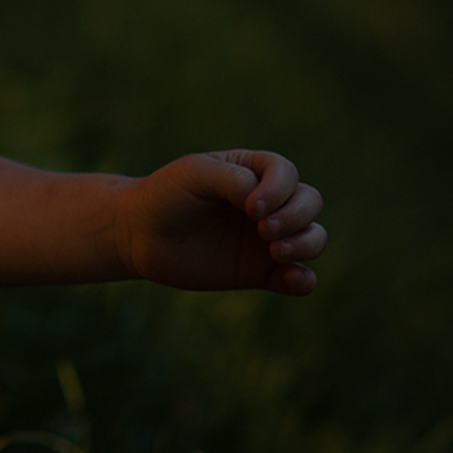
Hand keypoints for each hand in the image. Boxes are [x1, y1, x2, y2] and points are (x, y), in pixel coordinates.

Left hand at [118, 149, 325, 295]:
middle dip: (297, 216)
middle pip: (309, 201)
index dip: (279, 189)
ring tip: (274, 251)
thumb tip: (264, 202)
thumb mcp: (193, 174)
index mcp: (250, 171)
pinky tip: (293, 278)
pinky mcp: (261, 271)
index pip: (286, 172)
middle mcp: (265, 203)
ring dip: (306, 243)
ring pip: (313, 237)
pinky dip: (304, 280)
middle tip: (263, 230)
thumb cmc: (165, 194)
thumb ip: (231, 180)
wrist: (139, 235)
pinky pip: (299, 278)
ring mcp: (266, 238)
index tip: (251, 207)